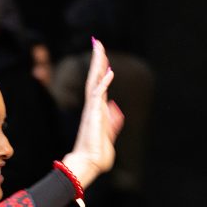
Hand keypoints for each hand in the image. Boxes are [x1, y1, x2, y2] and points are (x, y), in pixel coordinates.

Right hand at [62, 38, 124, 189]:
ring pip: (94, 81)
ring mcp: (92, 110)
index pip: (98, 84)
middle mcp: (93, 107)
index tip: (101, 53)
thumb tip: (117, 110)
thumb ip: (113, 121)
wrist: (89, 165)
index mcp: (97, 110)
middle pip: (94, 77)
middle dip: (96, 59)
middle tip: (96, 41)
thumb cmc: (97, 154)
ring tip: (98, 47)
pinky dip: (102, 83)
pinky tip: (108, 71)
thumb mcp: (109, 134)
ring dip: (97, 64)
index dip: (100, 68)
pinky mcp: (93, 116)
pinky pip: (97, 96)